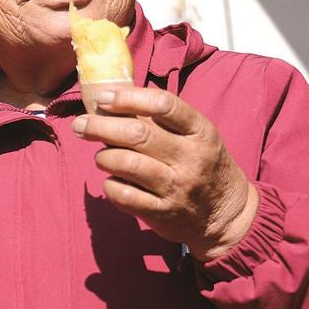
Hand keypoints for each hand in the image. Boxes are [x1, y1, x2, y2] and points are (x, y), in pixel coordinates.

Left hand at [72, 85, 257, 260]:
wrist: (228, 215)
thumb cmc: (202, 164)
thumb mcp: (196, 136)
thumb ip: (160, 118)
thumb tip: (112, 93)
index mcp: (201, 132)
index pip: (163, 105)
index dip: (127, 98)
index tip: (103, 98)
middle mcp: (191, 158)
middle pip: (137, 134)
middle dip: (100, 126)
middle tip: (81, 124)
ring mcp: (177, 187)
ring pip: (126, 164)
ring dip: (104, 157)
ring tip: (101, 156)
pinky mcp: (163, 213)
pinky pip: (123, 195)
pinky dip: (110, 185)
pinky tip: (112, 180)